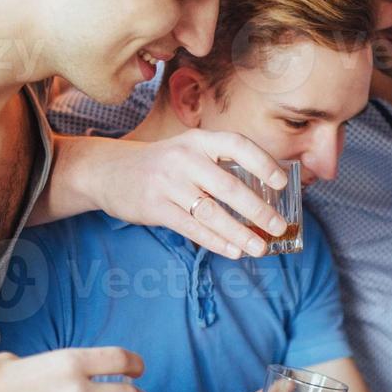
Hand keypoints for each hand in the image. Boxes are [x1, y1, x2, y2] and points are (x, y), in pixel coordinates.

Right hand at [77, 130, 289, 258]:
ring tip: (260, 248)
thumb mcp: (188, 151)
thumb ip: (220, 166)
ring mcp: (168, 183)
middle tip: (278, 226)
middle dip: (258, 209)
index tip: (282, 183)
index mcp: (199, 141)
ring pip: (211, 212)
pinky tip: (233, 251)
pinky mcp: (156, 207)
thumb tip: (266, 194)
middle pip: (228, 186)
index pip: (237, 145)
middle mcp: (185, 158)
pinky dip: (215, 241)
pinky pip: (192, 228)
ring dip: (239, 232)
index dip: (263, 163)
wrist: (108, 171)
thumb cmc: (162, 164)